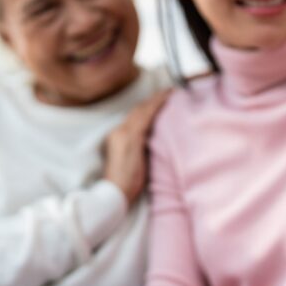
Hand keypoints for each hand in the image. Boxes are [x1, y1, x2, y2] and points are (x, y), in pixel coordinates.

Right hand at [103, 89, 171, 204]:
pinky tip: (167, 99)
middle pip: (138, 110)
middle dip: (154, 100)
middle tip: (169, 91)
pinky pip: (146, 116)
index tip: (160, 99)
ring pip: (143, 110)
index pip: (134, 117)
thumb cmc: (125, 185)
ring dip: (157, 99)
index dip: (148, 107)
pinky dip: (157, 105)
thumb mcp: (133, 163)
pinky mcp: (131, 137)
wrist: (113, 194)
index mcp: (118, 137)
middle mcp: (119, 131)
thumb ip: (141, 150)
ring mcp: (124, 133)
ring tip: (171, 92)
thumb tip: (156, 145)